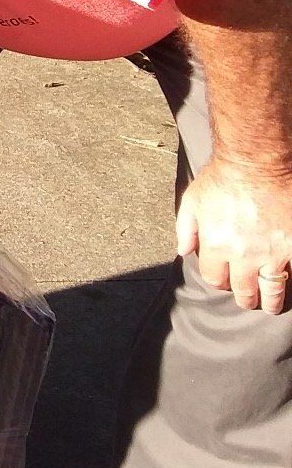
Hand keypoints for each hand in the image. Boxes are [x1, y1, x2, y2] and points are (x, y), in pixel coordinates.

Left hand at [176, 156, 291, 313]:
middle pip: (244, 290)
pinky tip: (287, 281)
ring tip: (270, 304)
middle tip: (248, 299)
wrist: (257, 163)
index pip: (215, 279)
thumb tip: (185, 252)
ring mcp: (273, 253)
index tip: (223, 280)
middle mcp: (245, 255)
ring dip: (270, 300)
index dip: (218, 280)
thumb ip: (186, 229)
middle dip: (245, 297)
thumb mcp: (192, 201)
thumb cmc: (222, 178)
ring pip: (273, 289)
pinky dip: (290, 278)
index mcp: (217, 246)